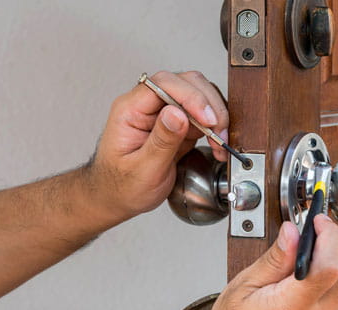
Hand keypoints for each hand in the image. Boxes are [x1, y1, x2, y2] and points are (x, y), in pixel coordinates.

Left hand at [87, 71, 228, 219]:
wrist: (119, 198)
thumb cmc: (122, 186)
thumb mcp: (142, 169)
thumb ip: (161, 141)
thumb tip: (177, 113)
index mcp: (130, 110)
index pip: (163, 84)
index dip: (190, 96)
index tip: (206, 118)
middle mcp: (147, 106)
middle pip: (185, 83)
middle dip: (208, 105)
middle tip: (217, 132)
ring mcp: (164, 113)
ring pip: (198, 95)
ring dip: (215, 115)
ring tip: (219, 141)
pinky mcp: (178, 125)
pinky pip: (201, 115)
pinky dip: (214, 127)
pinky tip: (217, 144)